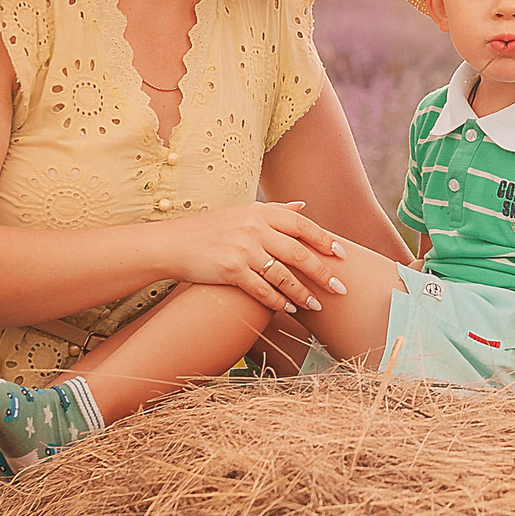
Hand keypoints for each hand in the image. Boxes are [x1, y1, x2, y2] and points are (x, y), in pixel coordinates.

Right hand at [164, 201, 348, 314]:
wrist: (172, 243)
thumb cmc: (209, 229)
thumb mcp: (242, 211)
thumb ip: (275, 210)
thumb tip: (304, 206)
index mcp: (260, 211)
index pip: (302, 225)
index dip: (325, 240)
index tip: (342, 255)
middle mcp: (254, 227)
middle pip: (299, 252)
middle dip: (323, 272)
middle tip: (340, 288)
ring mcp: (243, 249)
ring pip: (284, 274)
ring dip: (303, 292)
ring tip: (316, 305)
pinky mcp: (231, 270)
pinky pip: (262, 289)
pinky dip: (278, 301)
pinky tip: (289, 309)